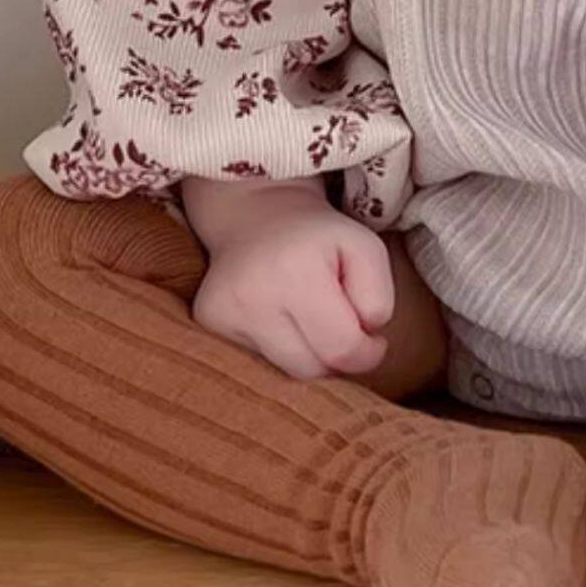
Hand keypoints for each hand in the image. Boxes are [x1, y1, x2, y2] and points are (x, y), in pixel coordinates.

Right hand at [186, 180, 395, 383]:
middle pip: (311, 369)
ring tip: (308, 320)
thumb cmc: (319, 236)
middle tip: (340, 327)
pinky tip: (277, 318)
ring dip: (307, 356)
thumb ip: (378, 296)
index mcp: (295, 272)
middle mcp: (251, 295)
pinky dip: (278, 349)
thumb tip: (364, 339)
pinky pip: (257, 362)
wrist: (256, 213)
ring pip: (284, 373)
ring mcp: (221, 311)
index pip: (342, 349)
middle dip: (336, 356)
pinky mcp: (207, 320)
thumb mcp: (366, 248)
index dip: (367, 353)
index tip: (372, 339)